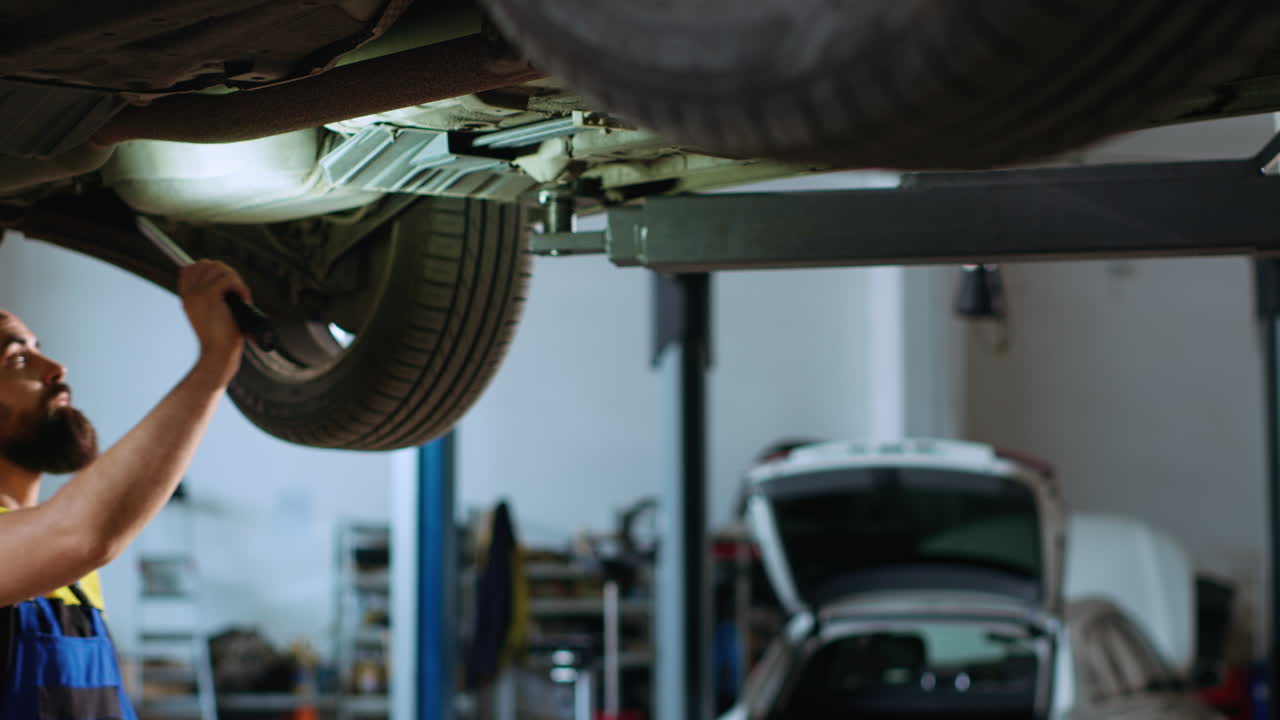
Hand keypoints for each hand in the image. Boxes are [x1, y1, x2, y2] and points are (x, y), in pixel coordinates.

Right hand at [179, 260, 249, 387]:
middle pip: (207, 264)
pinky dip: (241, 287)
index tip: (225, 283)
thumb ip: (209, 298)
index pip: (191, 268)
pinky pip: (229, 278)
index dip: (211, 270)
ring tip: (241, 296)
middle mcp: (189, 293)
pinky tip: (244, 299)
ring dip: (236, 280)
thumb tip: (224, 282)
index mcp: (186, 297)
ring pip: (220, 269)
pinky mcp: (210, 296)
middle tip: (236, 290)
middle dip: (226, 272)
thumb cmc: (219, 339)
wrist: (217, 354)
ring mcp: (198, 293)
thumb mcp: (209, 315)